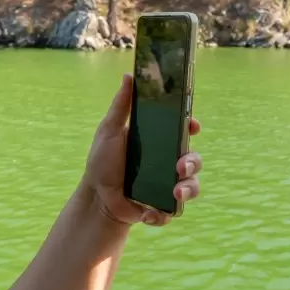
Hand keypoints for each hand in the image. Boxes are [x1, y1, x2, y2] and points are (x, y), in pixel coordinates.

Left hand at [80, 74, 202, 226]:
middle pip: (193, 159)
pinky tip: (148, 214)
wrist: (96, 199)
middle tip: (180, 167)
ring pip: (192, 186)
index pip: (182, 131)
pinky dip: (163, 214)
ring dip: (189, 189)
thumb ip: (121, 105)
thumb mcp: (109, 131)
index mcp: (158, 142)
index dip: (191, 126)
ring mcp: (167, 185)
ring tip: (175, 193)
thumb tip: (129, 75)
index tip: (193, 125)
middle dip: (193, 162)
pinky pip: (174, 211)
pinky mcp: (162, 207)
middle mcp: (167, 163)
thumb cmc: (102, 162)